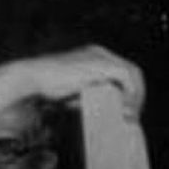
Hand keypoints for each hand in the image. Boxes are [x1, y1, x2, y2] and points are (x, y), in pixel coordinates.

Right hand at [24, 45, 145, 117]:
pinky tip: (125, 109)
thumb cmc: (45, 87)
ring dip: (135, 96)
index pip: (122, 71)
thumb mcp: (71, 93)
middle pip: (132, 71)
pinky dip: (130, 93)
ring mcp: (100, 56)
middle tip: (132, 116)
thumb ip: (86, 98)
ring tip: (129, 116)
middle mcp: (100, 53)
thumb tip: (100, 112)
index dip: (129, 91)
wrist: (32, 78)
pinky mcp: (100, 64)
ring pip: (133, 73)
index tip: (126, 111)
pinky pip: (126, 76)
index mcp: (94, 57)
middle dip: (136, 94)